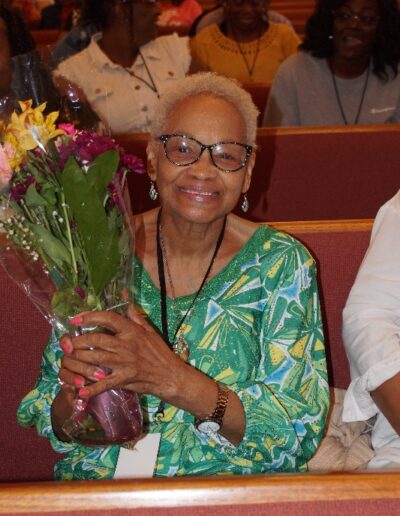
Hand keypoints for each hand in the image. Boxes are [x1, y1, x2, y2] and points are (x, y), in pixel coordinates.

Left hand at [59, 306, 186, 400]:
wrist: (170, 375)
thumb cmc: (159, 352)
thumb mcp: (149, 330)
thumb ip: (134, 315)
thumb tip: (125, 298)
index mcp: (132, 331)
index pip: (108, 319)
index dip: (90, 317)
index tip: (75, 319)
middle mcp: (127, 344)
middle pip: (96, 339)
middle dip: (78, 340)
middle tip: (67, 342)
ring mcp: (124, 362)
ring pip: (95, 358)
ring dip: (79, 359)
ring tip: (68, 359)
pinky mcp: (124, 378)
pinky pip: (104, 383)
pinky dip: (91, 388)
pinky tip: (80, 391)